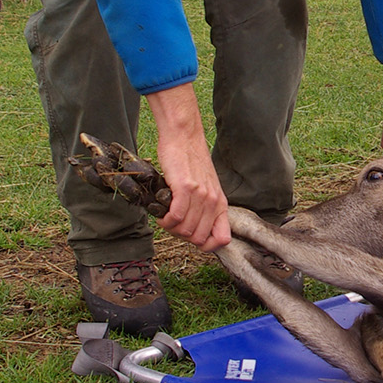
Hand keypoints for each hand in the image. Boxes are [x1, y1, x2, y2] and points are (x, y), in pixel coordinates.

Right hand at [144, 85, 230, 250]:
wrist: (184, 137)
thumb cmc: (190, 161)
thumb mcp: (205, 187)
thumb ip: (204, 208)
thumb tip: (192, 229)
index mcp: (221, 204)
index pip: (222, 240)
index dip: (205, 245)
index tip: (190, 236)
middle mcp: (213, 202)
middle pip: (197, 239)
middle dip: (181, 237)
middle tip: (172, 225)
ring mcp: (201, 196)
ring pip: (185, 231)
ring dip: (170, 228)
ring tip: (165, 217)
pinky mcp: (185, 188)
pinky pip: (175, 217)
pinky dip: (165, 220)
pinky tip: (161, 213)